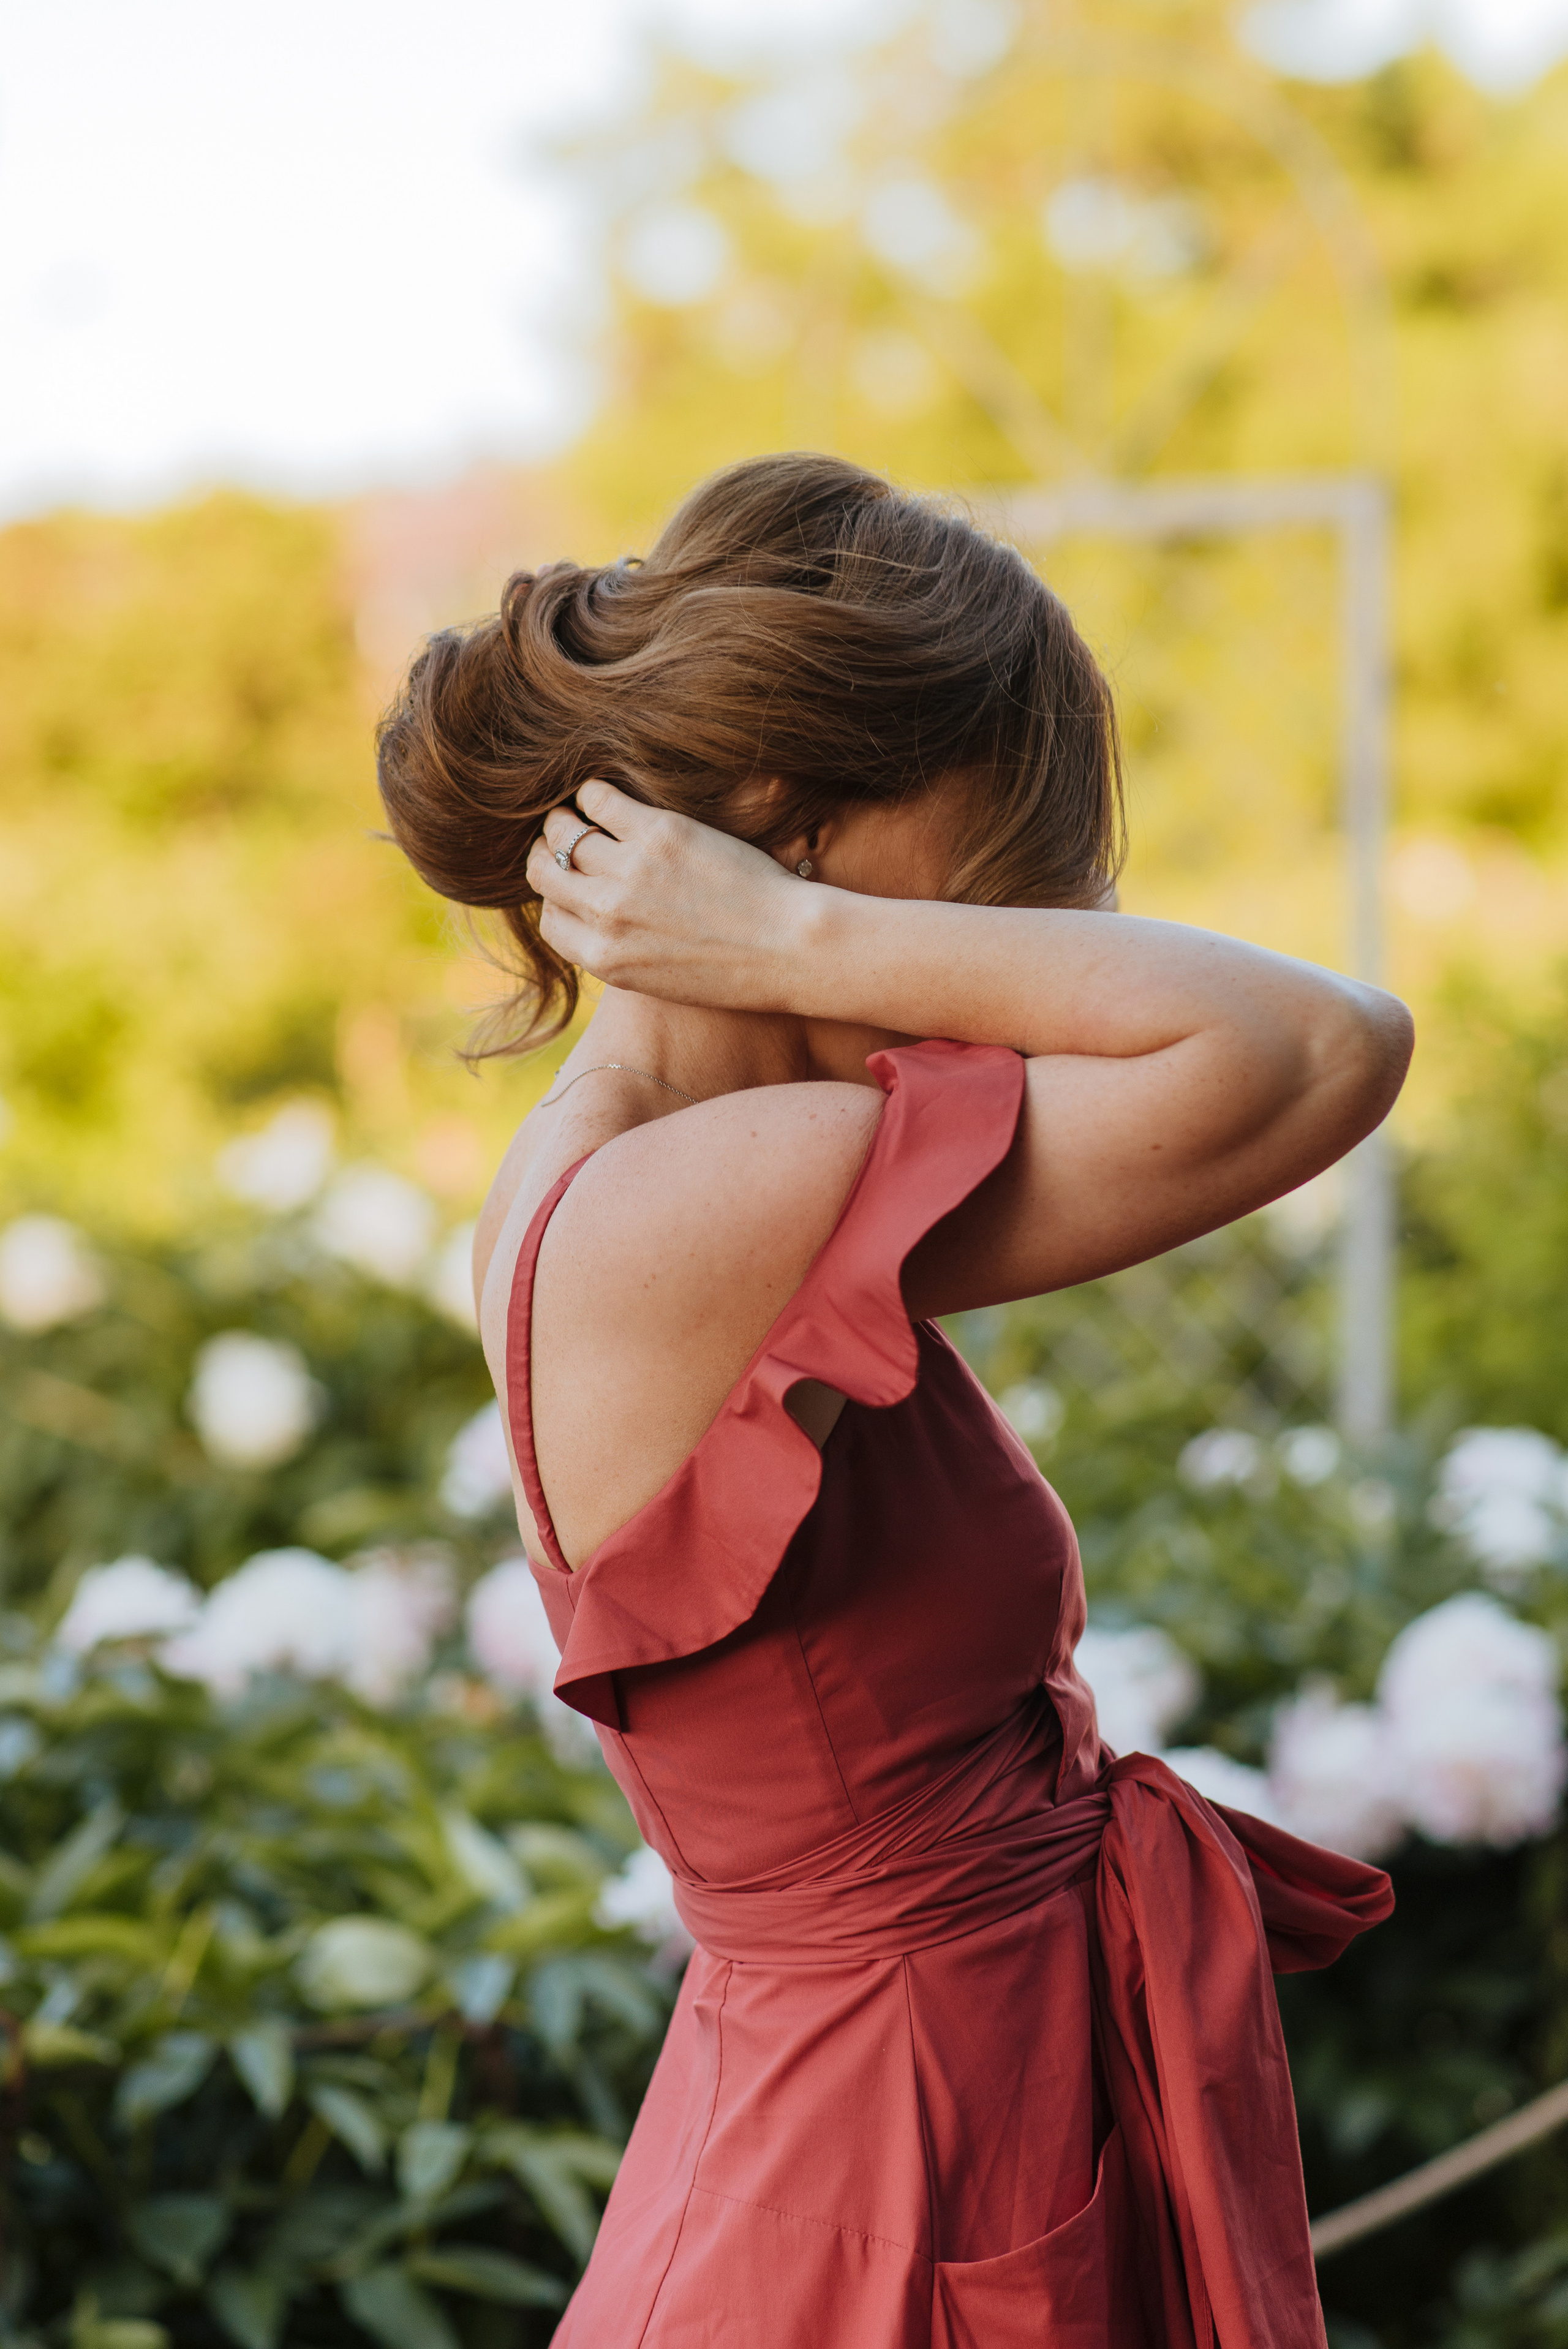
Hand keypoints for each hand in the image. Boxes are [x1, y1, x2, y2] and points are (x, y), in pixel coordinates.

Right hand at [525, 781, 812, 1008]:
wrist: (789, 949)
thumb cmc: (736, 968)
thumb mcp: (661, 978)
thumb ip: (620, 949)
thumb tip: (596, 919)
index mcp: (605, 959)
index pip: (548, 921)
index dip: (558, 900)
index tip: (575, 886)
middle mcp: (607, 916)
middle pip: (545, 872)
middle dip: (548, 855)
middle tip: (565, 843)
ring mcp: (629, 872)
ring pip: (564, 831)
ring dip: (565, 820)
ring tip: (581, 816)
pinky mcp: (658, 833)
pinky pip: (599, 798)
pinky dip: (594, 794)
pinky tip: (606, 798)